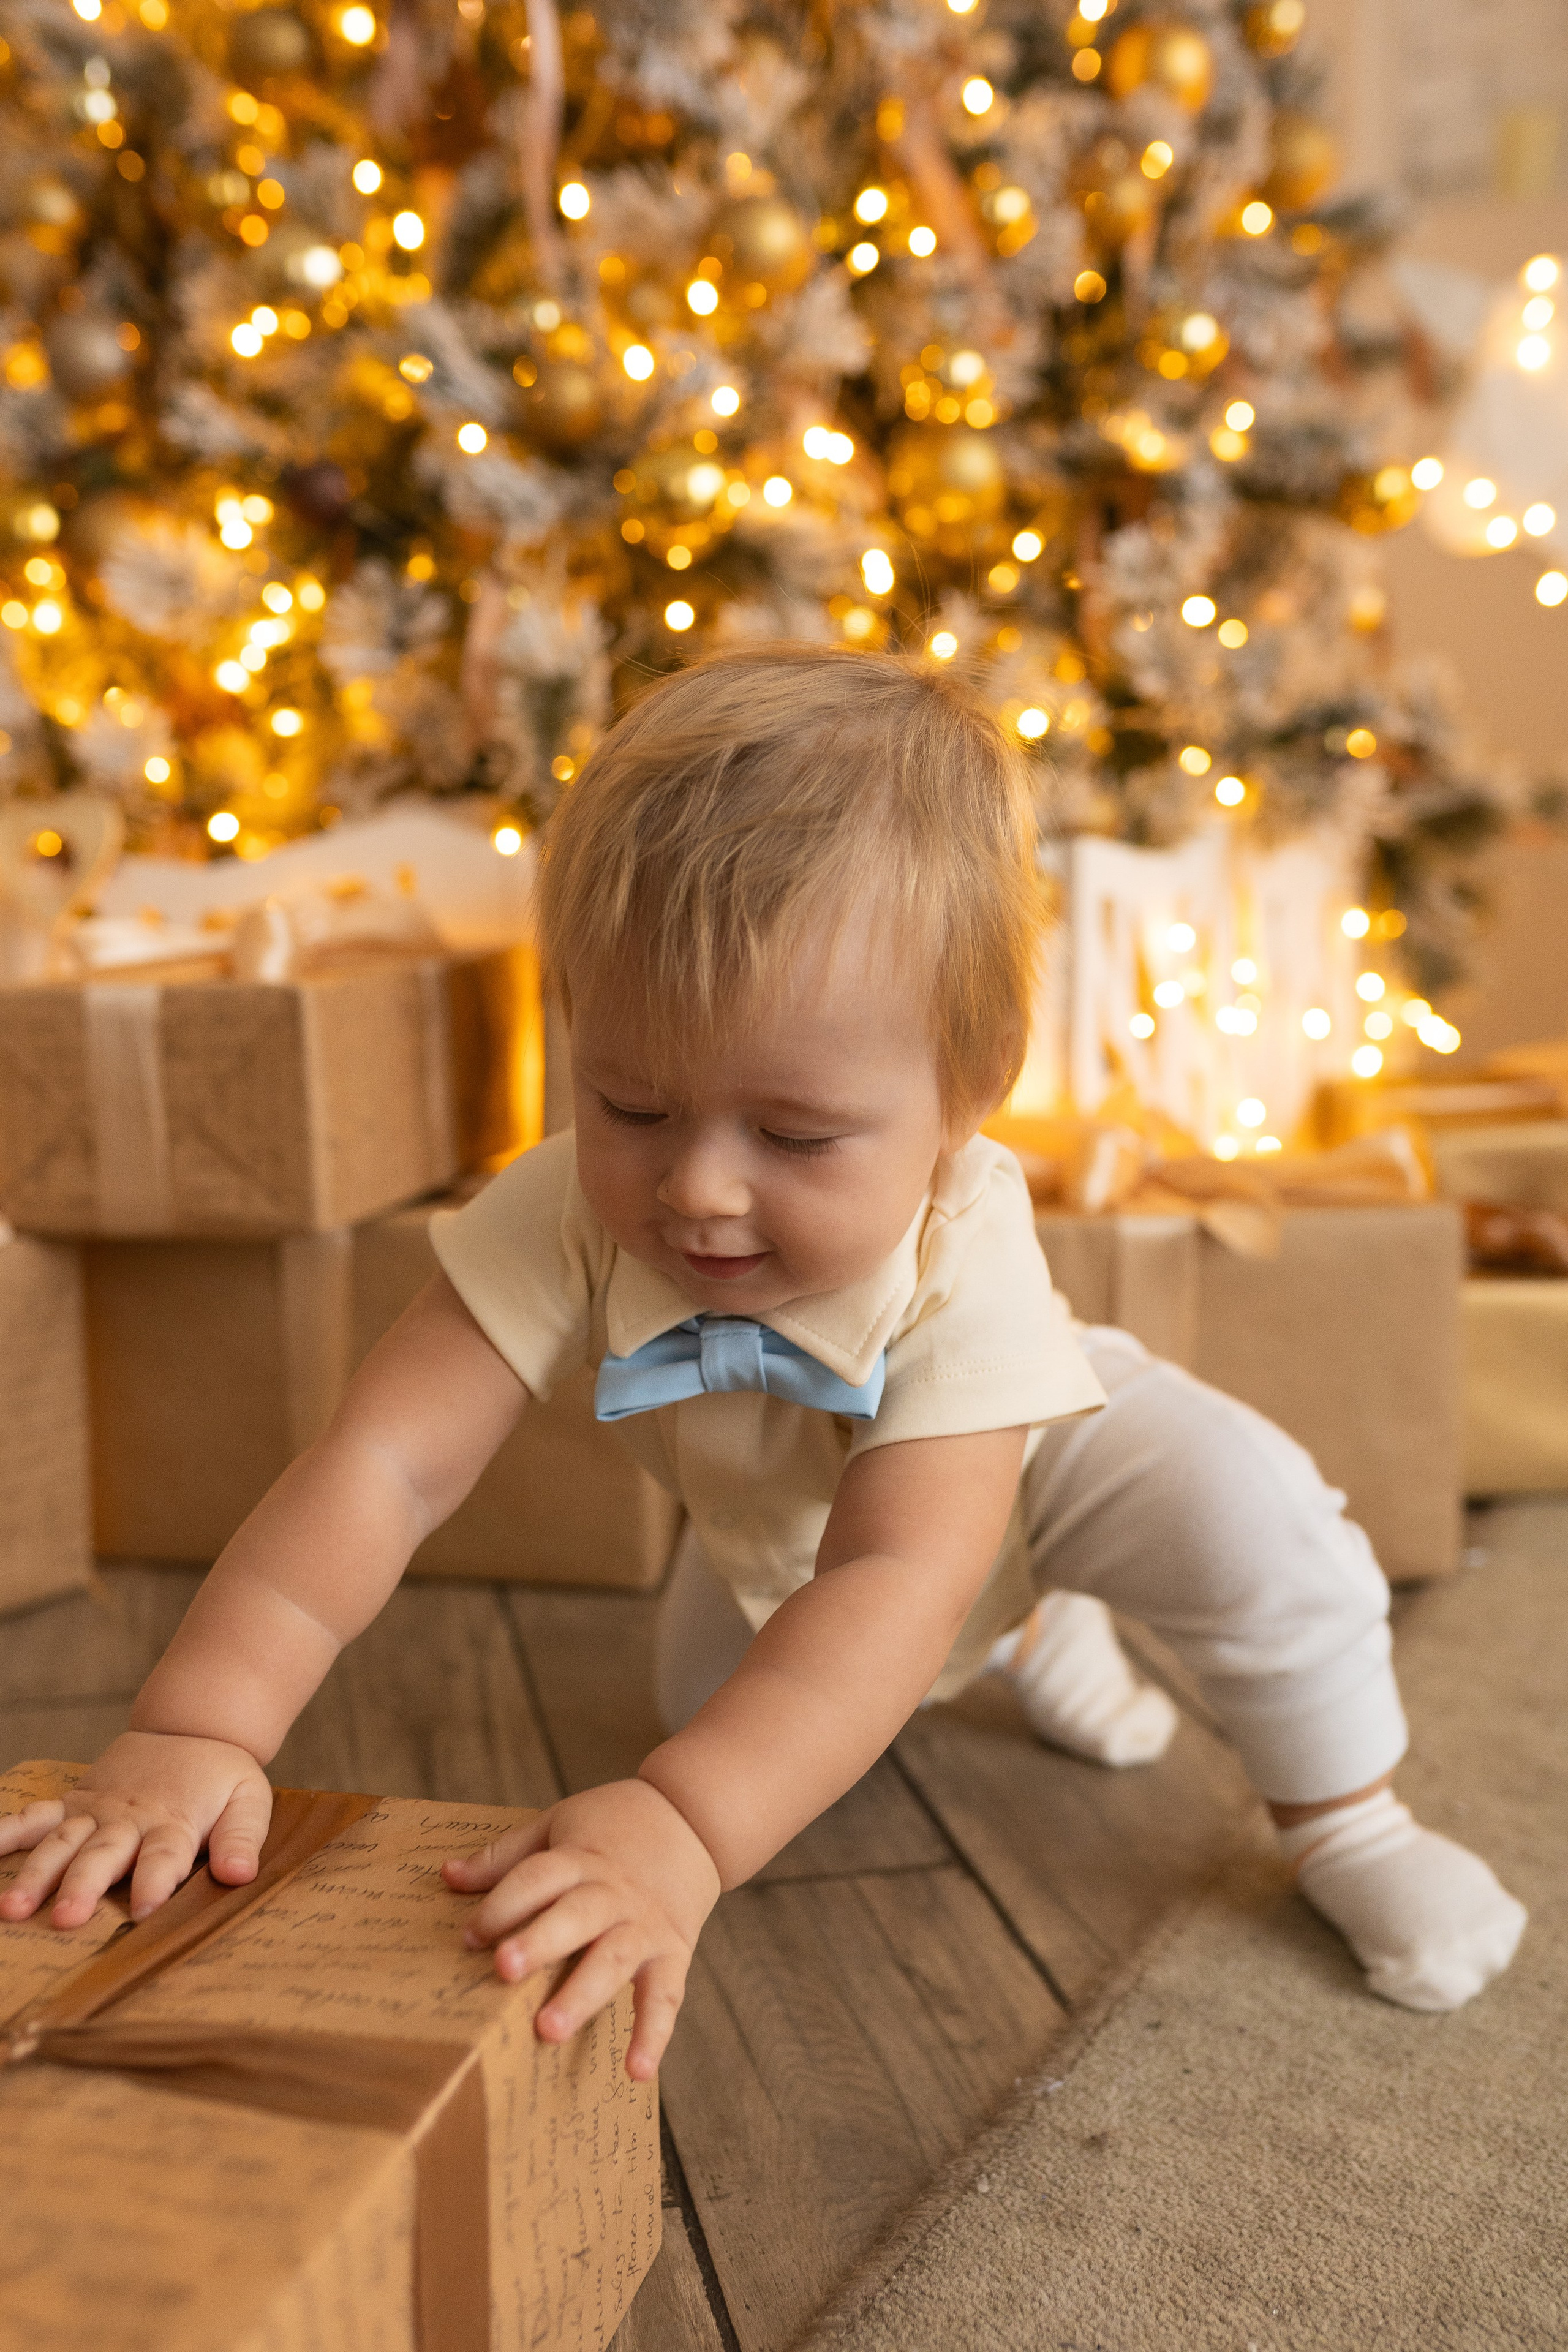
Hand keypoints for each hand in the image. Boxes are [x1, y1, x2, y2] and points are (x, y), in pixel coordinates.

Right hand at [0, 1732, 272, 1928]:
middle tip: (66, 1919)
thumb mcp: (248, 1801)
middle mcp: (129, 1820)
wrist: (192, 1726)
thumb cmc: (221, 1777)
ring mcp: (96, 1810)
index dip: (155, 1882)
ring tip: (11, 1907)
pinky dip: (5, 1832)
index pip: (164, 1857)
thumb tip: (240, 1873)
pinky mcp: (74, 1803)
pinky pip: (35, 1817)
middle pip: (104, 1855)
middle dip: (83, 1887)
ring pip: (62, 1843)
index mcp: (173, 1824)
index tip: (144, 1909)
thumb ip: (243, 1838)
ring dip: (36, 1874)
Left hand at [442, 1779, 720, 2079]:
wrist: (692, 1818)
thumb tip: (446, 1876)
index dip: (502, 1904)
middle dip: (540, 1943)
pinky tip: (637, 2071)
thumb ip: (506, 1855)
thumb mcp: (559, 1824)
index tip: (469, 1935)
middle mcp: (614, 1892)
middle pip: (576, 1916)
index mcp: (581, 1857)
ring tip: (548, 2030)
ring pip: (614, 1960)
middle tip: (504, 1970)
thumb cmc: (613, 1826)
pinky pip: (665, 1996)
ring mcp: (645, 1925)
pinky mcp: (673, 1953)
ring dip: (582, 1995)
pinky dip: (654, 2035)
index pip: (538, 1877)